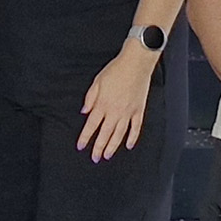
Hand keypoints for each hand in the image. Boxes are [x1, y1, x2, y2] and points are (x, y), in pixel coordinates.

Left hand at [76, 43, 156, 161]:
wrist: (136, 63)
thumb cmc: (116, 70)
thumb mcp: (97, 81)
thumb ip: (90, 98)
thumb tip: (85, 112)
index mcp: (102, 104)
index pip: (91, 125)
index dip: (85, 137)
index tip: (81, 146)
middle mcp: (115, 111)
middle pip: (105, 134)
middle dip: (98, 148)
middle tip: (95, 158)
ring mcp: (128, 112)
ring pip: (119, 134)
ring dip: (113, 146)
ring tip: (108, 155)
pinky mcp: (139, 110)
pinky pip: (136, 128)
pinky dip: (132, 138)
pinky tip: (128, 146)